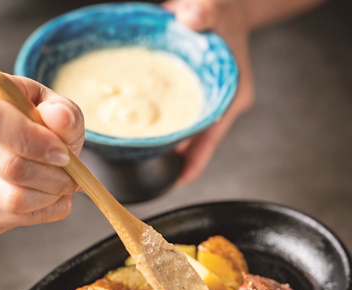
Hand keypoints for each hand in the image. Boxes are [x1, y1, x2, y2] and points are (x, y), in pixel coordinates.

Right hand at [0, 72, 83, 233]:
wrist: (7, 142)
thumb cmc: (32, 121)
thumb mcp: (53, 106)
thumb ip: (62, 111)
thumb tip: (60, 118)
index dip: (34, 140)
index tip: (62, 153)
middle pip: (11, 168)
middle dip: (55, 177)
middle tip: (72, 175)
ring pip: (12, 200)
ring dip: (50, 198)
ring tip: (61, 186)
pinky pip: (14, 219)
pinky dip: (43, 213)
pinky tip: (48, 197)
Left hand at [164, 0, 254, 184]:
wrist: (224, 6)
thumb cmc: (224, 10)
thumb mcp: (215, 8)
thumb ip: (205, 12)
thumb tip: (191, 18)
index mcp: (233, 92)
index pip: (214, 134)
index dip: (198, 158)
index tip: (183, 178)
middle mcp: (223, 102)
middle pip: (201, 140)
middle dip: (182, 159)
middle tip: (158, 176)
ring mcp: (211, 102)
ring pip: (192, 133)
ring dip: (174, 146)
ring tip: (150, 162)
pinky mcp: (198, 98)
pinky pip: (184, 119)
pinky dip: (169, 128)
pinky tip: (151, 136)